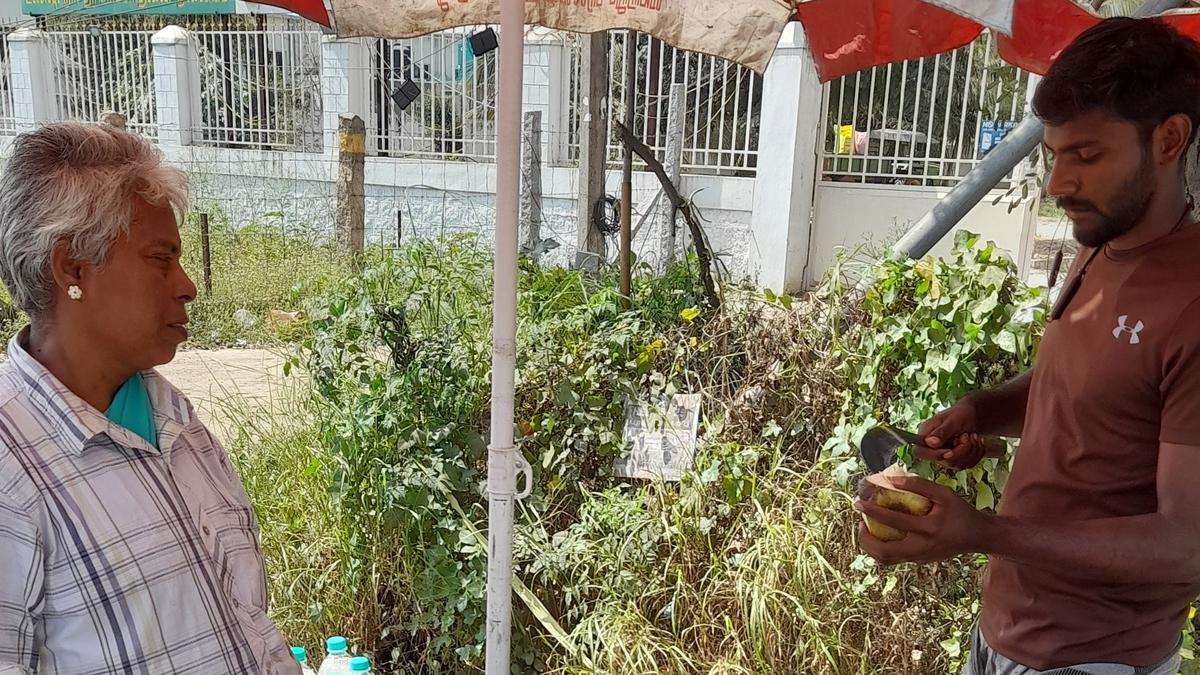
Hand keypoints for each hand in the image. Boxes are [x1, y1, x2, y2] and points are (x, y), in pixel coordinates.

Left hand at [855, 475, 988, 564]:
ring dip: (870, 546)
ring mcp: (920, 557)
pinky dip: (881, 548)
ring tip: (866, 529)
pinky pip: (894, 559)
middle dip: (865, 538)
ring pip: (886, 560)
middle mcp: (922, 548)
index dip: (873, 511)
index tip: (859, 503)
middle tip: (860, 522)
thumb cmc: (961, 512)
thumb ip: (919, 485)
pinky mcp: (920, 561)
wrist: (979, 536)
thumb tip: (891, 479)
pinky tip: (879, 534)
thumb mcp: (944, 494)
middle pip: (883, 552)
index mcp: (929, 529)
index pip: (894, 521)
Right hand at [915, 400, 987, 470]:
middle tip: (968, 435)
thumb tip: (930, 443)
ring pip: (958, 465)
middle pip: (944, 461)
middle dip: (962, 450)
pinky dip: (977, 454)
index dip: (934, 455)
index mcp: (925, 436)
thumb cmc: (960, 414)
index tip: (950, 450)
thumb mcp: (952, 420)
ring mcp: (944, 456)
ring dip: (972, 451)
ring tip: (973, 436)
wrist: (972, 416)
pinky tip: (977, 442)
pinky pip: (968, 464)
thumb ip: (941, 432)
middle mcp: (932, 449)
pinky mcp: (956, 460)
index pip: (920, 452)